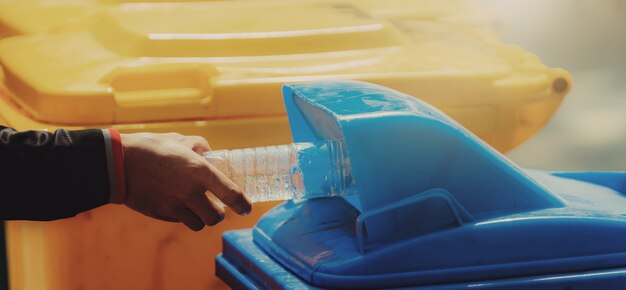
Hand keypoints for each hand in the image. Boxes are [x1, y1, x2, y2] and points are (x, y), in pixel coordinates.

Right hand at [120, 132, 251, 230]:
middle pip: (216, 217)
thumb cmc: (151, 147)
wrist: (117, 163)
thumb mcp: (180, 140)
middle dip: (219, 213)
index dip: (243, 204)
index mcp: (200, 171)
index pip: (231, 194)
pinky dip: (182, 216)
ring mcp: (175, 206)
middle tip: (215, 204)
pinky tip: (177, 203)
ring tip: (195, 205)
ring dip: (200, 217)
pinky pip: (180, 221)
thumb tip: (211, 155)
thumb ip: (201, 148)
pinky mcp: (161, 214)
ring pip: (199, 224)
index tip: (247, 207)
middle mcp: (190, 192)